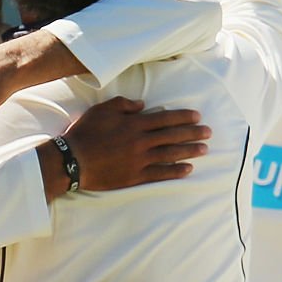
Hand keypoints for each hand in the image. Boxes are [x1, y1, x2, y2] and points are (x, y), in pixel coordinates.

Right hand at [61, 96, 209, 191]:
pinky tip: (188, 169)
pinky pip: (160, 174)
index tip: (197, 116)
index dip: (183, 117)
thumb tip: (142, 105)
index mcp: (134, 124)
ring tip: (205, 149)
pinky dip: (175, 171)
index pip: (165, 119)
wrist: (73, 160)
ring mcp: (139, 160)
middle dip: (193, 133)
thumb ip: (124, 104)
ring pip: (170, 154)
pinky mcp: (135, 176)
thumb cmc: (86, 132)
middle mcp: (141, 141)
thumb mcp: (102, 110)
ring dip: (189, 151)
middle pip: (172, 136)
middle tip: (208, 132)